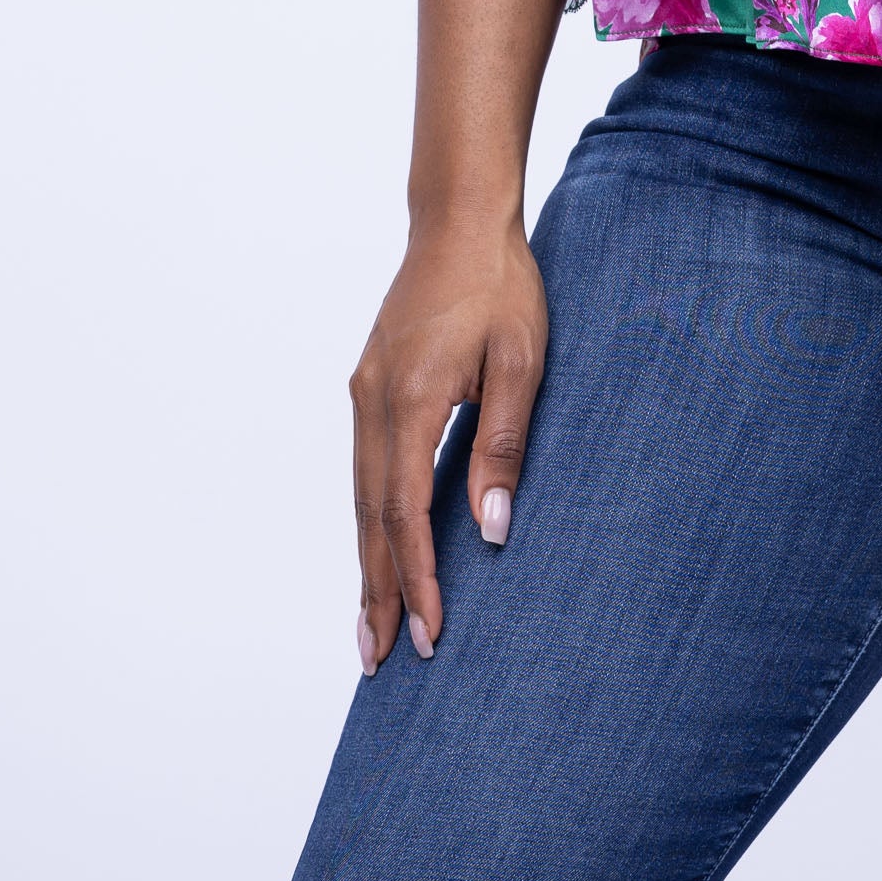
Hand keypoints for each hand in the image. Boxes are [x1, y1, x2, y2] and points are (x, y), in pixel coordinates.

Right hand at [349, 212, 547, 670]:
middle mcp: (374, 402)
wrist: (459, 220)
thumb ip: (503, 443)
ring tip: (369, 626)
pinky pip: (364, 469)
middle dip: (377, 591)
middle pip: (370, 516)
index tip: (428, 633)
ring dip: (366, 562)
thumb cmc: (501, 285)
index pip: (407, 511)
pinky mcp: (370, 385)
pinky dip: (368, 519)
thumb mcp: (521, 360)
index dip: (417, 577)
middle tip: (378, 660)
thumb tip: (492, 527)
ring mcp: (364, 393)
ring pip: (360, 497)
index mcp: (411, 399)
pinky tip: (376, 547)